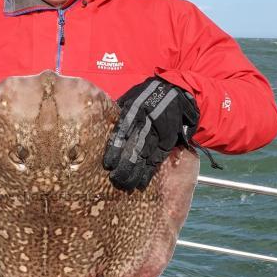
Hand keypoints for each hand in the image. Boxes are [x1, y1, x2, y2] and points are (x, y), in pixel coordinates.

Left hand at [103, 77, 198, 191]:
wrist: (176, 90)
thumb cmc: (146, 94)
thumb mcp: (131, 96)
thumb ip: (118, 111)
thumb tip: (100, 124)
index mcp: (135, 110)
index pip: (123, 133)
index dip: (115, 150)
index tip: (108, 164)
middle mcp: (147, 123)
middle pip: (134, 148)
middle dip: (124, 166)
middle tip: (115, 180)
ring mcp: (159, 133)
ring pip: (145, 156)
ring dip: (135, 172)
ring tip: (125, 185)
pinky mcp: (168, 141)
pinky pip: (157, 159)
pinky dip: (149, 172)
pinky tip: (141, 183)